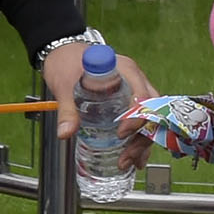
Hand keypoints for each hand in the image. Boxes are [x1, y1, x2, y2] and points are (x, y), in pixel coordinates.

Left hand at [41, 37, 156, 167]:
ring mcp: (135, 90)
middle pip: (151, 112)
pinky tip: (135, 156)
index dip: (137, 118)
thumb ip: (67, 109)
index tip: (121, 134)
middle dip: (143, 138)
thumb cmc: (67, 61)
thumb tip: (65, 133)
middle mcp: (136, 81)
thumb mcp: (64, 85)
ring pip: (150, 119)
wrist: (62, 51)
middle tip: (128, 157)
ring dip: (143, 142)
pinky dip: (140, 138)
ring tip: (131, 162)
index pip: (142, 96)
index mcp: (125, 71)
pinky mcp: (129, 99)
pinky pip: (142, 120)